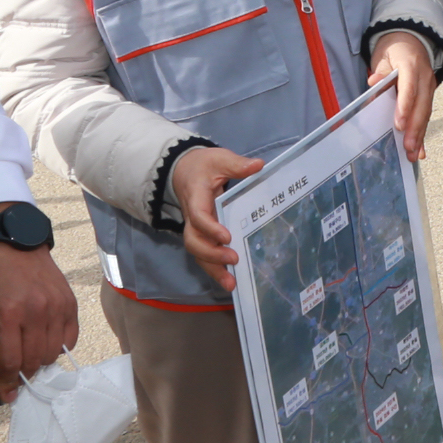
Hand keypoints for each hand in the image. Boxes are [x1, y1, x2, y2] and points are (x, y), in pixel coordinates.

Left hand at [0, 211, 77, 405]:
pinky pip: (69, 339)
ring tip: (28, 354)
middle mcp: (35, 311)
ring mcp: (56, 307)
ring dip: (39, 361)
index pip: (10, 362)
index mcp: (6, 314)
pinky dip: (57, 347)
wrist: (12, 241)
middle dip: (21, 374)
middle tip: (13, 373)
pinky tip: (44, 341)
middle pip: (33, 362)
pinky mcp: (70, 303)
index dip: (6, 384)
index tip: (6, 396)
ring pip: (52, 354)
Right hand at [169, 144, 263, 292]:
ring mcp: (196, 228)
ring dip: (213, 269)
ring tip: (232, 284)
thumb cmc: (204, 165)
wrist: (184, 170)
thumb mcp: (219, 159)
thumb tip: (258, 165)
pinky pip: (205, 254)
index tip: (227, 237)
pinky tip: (231, 281)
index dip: (210, 228)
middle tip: (233, 260)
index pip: (198, 216)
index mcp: (196, 197)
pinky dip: (216, 268)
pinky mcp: (202, 235)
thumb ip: (236, 164)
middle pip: (193, 241)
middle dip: (211, 254)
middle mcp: (192, 217)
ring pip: (198, 253)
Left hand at [369, 31, 436, 160]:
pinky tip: (421, 150)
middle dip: (414, 128)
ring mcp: (429, 87)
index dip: (405, 107)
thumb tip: (374, 81)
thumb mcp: (384, 55)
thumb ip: (381, 70)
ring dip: (420, 135)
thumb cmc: (394, 51)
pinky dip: (423, 134)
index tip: (399, 124)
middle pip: (421, 106)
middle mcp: (425, 78)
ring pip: (426, 114)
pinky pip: (426, 116)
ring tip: (414, 154)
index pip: (410, 88)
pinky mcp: (429, 96)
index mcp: (412, 65)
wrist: (411, 40)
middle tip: (408, 147)